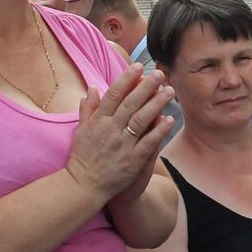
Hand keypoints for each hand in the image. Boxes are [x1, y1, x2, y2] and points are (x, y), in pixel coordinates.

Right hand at [65, 66, 175, 202]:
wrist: (84, 185)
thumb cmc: (83, 157)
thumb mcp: (81, 130)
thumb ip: (88, 109)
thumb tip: (93, 87)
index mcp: (98, 121)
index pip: (113, 95)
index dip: (126, 79)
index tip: (138, 66)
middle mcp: (110, 130)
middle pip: (130, 103)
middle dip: (146, 86)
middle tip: (160, 73)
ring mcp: (122, 144)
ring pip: (141, 119)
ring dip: (156, 104)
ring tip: (169, 91)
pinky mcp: (132, 160)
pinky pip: (148, 142)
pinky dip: (158, 131)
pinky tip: (169, 120)